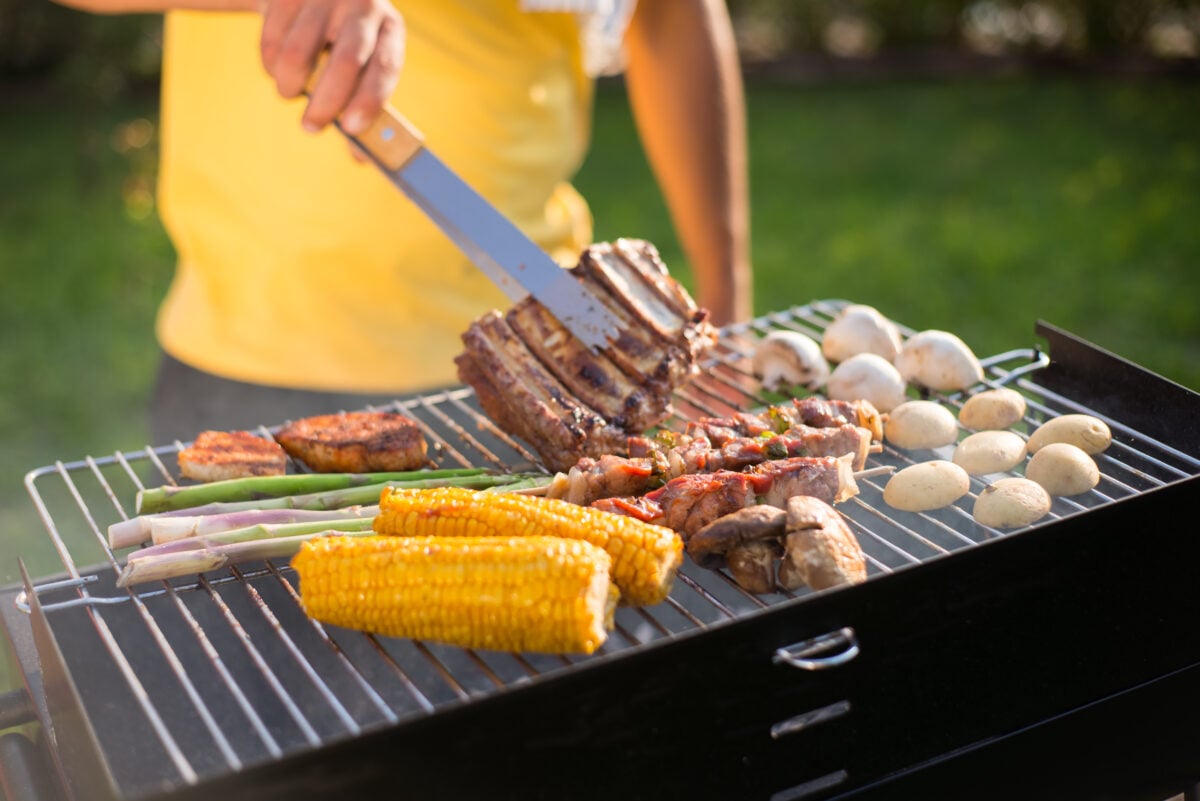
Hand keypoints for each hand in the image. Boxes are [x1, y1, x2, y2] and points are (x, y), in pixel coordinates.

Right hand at [258, 0, 403, 137]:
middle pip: (345, 62)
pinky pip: (270, 43)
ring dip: (289, 86)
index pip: (386, 67)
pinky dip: (271, 67)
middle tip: (311, 127)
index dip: (369, 102)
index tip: (351, 129)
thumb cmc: (344, 43)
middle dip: (327, 103)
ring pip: (296, 55)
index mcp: (390, 28)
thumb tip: (361, 158)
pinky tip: (279, 66)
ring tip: (291, 90)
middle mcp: (362, 4)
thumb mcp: (364, 65)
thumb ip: (363, 107)